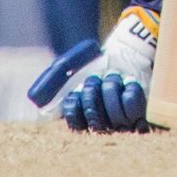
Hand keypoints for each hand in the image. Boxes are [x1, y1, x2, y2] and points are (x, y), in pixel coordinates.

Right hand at [38, 6, 158, 132]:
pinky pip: (135, 111)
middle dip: (93, 95)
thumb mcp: (67, 64)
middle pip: (95, 122)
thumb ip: (50, 79)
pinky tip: (129, 84)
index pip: (75, 126)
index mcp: (81, 117)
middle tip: (96, 79)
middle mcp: (101, 124)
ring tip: (114, 78)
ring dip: (112, 89)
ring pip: (116, 117)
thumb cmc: (94, 61)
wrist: (125, 51)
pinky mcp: (142, 114)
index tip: (77, 90)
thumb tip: (35, 99)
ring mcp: (123, 121)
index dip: (75, 107)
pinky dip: (130, 91)